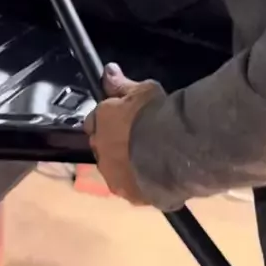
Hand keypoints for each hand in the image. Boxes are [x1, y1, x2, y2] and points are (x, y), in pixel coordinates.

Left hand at [84, 63, 165, 204]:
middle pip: (101, 145)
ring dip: (124, 163)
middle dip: (113, 141)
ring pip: (114, 168)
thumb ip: (121, 84)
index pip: (94, 120)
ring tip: (148, 158)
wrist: (171, 150)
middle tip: (136, 137)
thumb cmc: (155, 115)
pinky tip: (155, 176)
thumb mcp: (142, 90)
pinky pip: (131, 187)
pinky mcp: (129, 194)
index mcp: (101, 121)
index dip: (107, 119)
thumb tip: (108, 70)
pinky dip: (139, 182)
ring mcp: (113, 175)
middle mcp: (101, 149)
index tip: (121, 117)